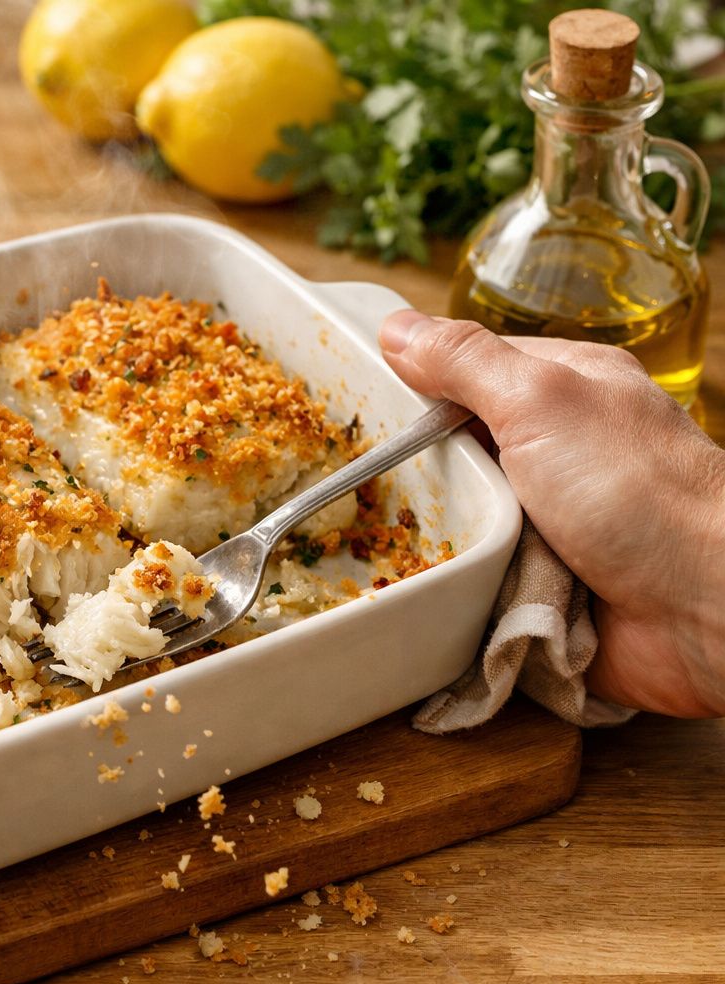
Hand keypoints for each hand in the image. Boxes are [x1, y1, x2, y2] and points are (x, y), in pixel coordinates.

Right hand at [380, 311, 724, 717]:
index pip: (463, 376)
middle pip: (451, 458)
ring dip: (427, 544)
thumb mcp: (543, 401)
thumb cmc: (639, 495)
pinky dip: (451, 593)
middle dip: (408, 480)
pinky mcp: (540, 592)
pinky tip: (414, 592)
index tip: (345, 405)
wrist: (707, 609)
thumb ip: (467, 362)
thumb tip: (396, 327)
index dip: (409, 388)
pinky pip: (471, 586)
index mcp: (561, 396)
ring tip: (365, 550)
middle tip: (343, 488)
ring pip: (456, 527)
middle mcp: (554, 458)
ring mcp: (548, 528)